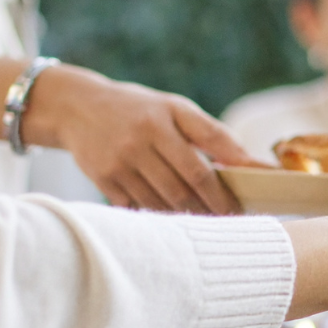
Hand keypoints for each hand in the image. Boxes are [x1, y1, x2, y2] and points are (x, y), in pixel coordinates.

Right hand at [25, 64, 264, 213]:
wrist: (77, 107)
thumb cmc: (141, 110)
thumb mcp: (176, 109)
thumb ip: (212, 134)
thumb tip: (251, 162)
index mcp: (162, 121)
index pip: (198, 167)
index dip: (221, 192)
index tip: (239, 207)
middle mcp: (138, 141)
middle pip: (182, 190)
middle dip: (208, 209)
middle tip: (226, 220)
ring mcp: (117, 162)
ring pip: (161, 203)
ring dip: (186, 216)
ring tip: (204, 221)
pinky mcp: (102, 179)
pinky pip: (137, 207)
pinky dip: (157, 214)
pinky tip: (171, 217)